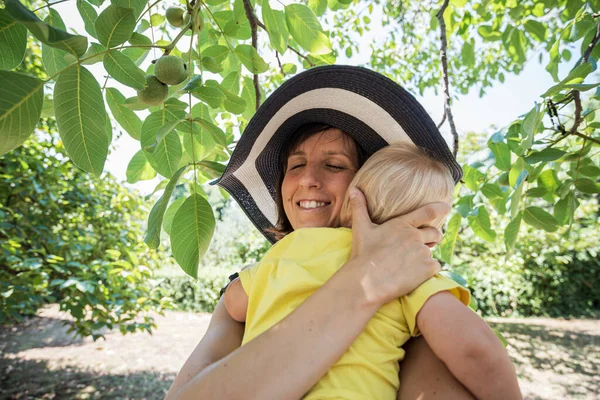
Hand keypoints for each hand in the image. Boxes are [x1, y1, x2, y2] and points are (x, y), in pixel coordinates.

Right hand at [347, 188, 449, 305]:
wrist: (366, 283)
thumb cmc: (363, 255)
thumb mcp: (361, 229)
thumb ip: (359, 208)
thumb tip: (353, 189)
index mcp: (401, 225)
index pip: (427, 212)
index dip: (440, 208)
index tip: (448, 207)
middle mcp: (415, 236)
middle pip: (435, 233)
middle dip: (434, 237)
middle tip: (427, 244)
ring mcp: (422, 252)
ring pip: (432, 252)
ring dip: (425, 257)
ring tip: (410, 265)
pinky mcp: (427, 268)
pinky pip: (435, 267)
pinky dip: (428, 271)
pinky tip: (414, 275)